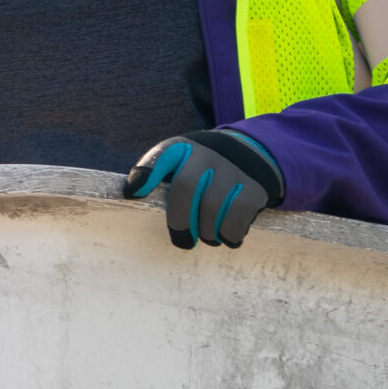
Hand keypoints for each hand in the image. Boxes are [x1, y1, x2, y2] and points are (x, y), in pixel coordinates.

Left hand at [124, 131, 284, 249]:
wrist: (250, 155)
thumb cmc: (201, 169)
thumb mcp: (179, 162)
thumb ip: (156, 176)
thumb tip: (133, 196)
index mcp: (182, 149)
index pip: (161, 155)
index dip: (145, 173)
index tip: (133, 194)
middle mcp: (206, 155)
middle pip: (186, 187)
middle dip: (180, 220)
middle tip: (182, 240)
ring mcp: (232, 169)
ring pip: (213, 207)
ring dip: (207, 231)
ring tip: (206, 236)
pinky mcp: (254, 188)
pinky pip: (237, 218)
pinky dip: (229, 234)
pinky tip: (226, 236)